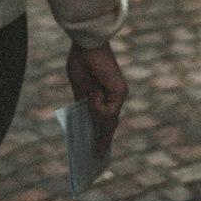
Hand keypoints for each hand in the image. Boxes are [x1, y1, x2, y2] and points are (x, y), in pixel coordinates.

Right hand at [66, 41, 127, 156]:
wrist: (86, 43)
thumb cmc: (82, 60)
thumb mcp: (79, 87)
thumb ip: (84, 103)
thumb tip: (86, 122)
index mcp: (105, 94)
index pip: (105, 119)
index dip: (102, 135)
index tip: (98, 151)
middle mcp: (115, 96)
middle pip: (110, 124)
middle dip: (103, 141)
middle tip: (97, 157)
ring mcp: (118, 94)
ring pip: (108, 119)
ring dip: (95, 115)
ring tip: (89, 98)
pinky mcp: (120, 92)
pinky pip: (107, 111)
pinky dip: (97, 105)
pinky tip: (93, 92)